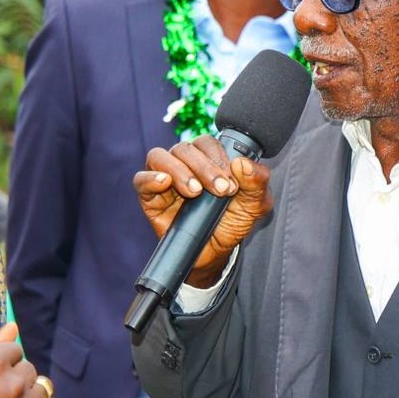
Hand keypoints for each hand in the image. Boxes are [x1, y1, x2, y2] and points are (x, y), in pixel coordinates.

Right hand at [133, 137, 272, 288]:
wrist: (214, 253)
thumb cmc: (232, 222)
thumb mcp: (254, 204)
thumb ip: (258, 181)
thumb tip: (241, 164)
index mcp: (207, 158)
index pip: (207, 143)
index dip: (219, 158)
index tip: (230, 184)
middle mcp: (184, 163)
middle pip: (185, 148)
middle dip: (204, 167)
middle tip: (219, 190)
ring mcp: (164, 178)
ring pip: (160, 157)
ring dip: (179, 170)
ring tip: (195, 192)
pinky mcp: (149, 196)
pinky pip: (141, 179)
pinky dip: (151, 178)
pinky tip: (164, 183)